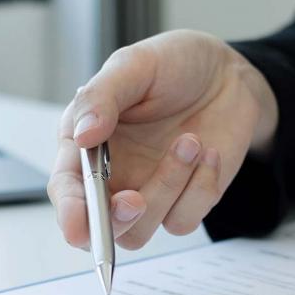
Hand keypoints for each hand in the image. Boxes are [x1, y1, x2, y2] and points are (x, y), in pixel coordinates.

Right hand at [48, 30, 278, 249]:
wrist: (228, 73)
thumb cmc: (173, 64)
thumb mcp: (134, 66)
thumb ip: (102, 97)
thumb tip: (83, 136)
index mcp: (86, 143)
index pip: (66, 188)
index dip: (69, 212)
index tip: (76, 227)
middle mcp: (113, 174)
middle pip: (98, 227)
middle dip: (112, 222)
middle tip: (133, 200)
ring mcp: (148, 191)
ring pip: (140, 230)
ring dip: (167, 189)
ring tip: (190, 141)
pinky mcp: (185, 200)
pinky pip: (183, 220)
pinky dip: (199, 188)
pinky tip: (208, 153)